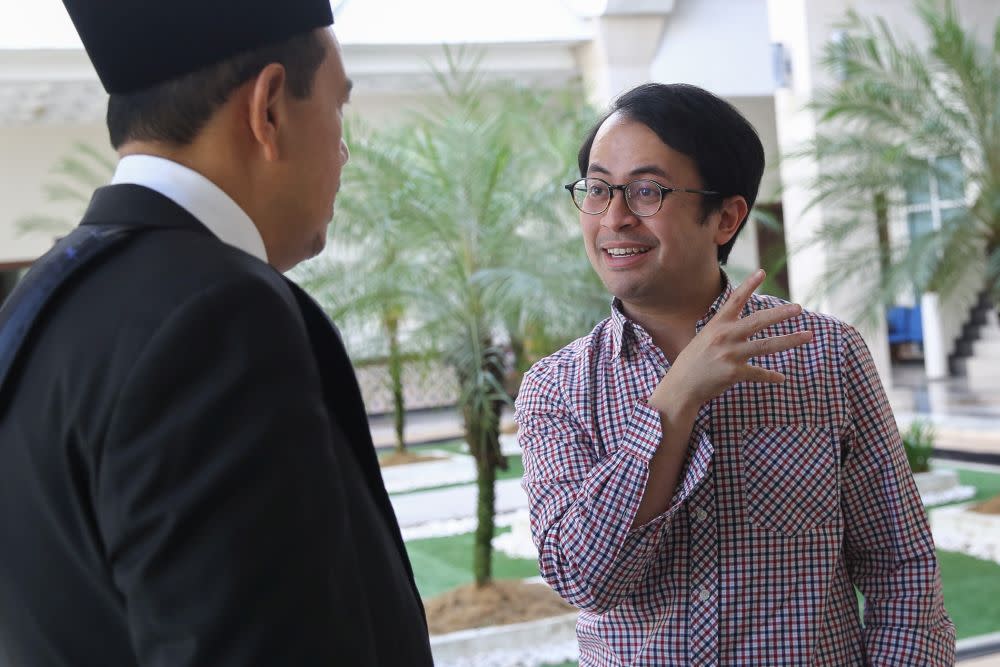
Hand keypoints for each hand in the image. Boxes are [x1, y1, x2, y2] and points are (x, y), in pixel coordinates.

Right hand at [648, 269, 812, 417]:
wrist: (680, 387)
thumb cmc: (692, 363)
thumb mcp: (704, 338)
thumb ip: (723, 330)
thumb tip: (744, 324)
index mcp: (717, 325)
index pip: (735, 300)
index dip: (748, 285)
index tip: (761, 272)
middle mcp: (724, 336)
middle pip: (758, 321)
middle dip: (780, 314)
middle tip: (798, 308)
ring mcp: (730, 354)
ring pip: (766, 345)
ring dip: (790, 340)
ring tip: (808, 335)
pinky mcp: (734, 373)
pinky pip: (759, 373)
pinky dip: (771, 376)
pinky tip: (781, 378)